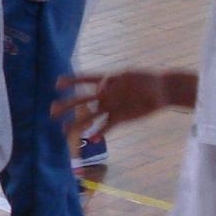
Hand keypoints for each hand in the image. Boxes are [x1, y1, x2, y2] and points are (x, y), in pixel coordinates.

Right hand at [53, 69, 169, 143]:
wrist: (163, 90)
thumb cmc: (146, 79)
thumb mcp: (129, 75)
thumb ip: (113, 82)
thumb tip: (100, 90)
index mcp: (106, 81)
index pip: (85, 80)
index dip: (72, 81)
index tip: (58, 83)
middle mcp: (106, 96)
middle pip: (82, 101)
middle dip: (67, 106)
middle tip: (52, 111)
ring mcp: (112, 108)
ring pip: (91, 116)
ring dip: (78, 124)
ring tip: (64, 130)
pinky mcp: (121, 118)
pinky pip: (107, 127)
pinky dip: (101, 133)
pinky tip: (92, 140)